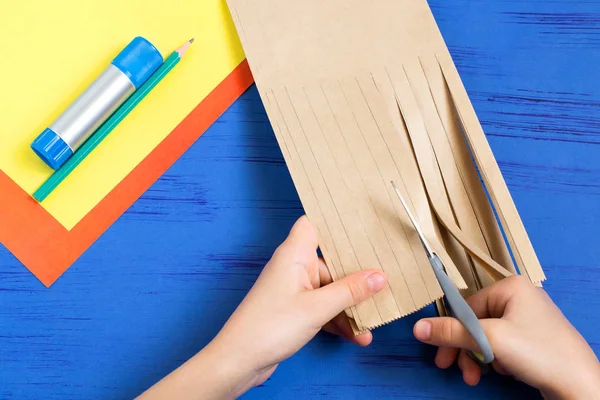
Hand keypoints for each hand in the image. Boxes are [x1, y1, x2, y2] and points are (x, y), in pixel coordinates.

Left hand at [138, 216, 386, 398]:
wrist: (240, 361)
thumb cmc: (270, 326)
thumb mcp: (318, 308)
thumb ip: (350, 291)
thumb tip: (380, 276)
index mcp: (294, 254)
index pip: (313, 224)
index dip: (334, 222)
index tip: (363, 225)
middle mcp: (294, 267)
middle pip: (331, 261)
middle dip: (355, 275)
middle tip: (384, 279)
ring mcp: (294, 289)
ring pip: (329, 289)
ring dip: (349, 305)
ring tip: (372, 322)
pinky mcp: (294, 310)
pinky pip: (323, 308)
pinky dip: (338, 320)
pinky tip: (357, 335)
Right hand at [413, 275, 599, 398]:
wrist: (581, 385)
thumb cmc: (538, 353)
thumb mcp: (489, 340)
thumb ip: (451, 332)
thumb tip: (417, 328)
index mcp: (510, 287)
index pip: (467, 306)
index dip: (452, 332)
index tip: (441, 356)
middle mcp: (520, 297)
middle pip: (476, 322)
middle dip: (466, 349)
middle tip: (456, 371)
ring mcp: (529, 317)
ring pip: (488, 335)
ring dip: (479, 357)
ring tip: (478, 377)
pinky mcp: (535, 337)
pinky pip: (503, 343)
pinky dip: (496, 358)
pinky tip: (502, 371)